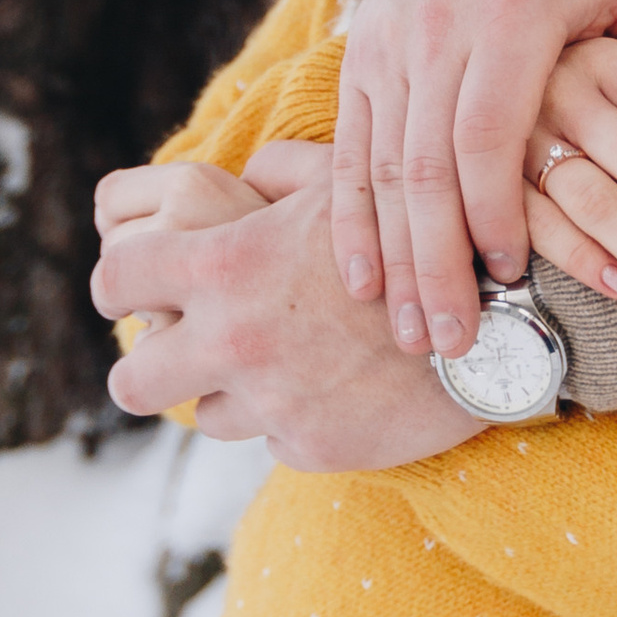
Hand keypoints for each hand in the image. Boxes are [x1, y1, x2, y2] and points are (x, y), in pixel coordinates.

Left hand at [93, 141, 475, 470]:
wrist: (499, 320)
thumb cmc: (420, 235)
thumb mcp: (350, 184)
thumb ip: (282, 172)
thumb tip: (245, 170)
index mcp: (228, 264)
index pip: (116, 279)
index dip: (118, 283)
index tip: (133, 289)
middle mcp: (236, 339)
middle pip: (130, 381)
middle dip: (147, 366)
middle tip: (180, 350)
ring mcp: (271, 401)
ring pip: (204, 413)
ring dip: (233, 390)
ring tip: (286, 359)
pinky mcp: (308, 446)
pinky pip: (273, 436)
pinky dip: (295, 415)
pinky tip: (341, 383)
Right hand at [333, 0, 616, 359]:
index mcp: (518, 16)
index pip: (495, 131)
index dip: (501, 212)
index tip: (517, 278)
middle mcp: (446, 35)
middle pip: (436, 167)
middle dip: (445, 263)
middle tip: (460, 345)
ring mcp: (394, 53)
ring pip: (389, 173)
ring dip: (402, 262)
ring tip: (421, 339)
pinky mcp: (361, 70)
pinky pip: (351, 158)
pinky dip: (355, 228)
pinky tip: (366, 287)